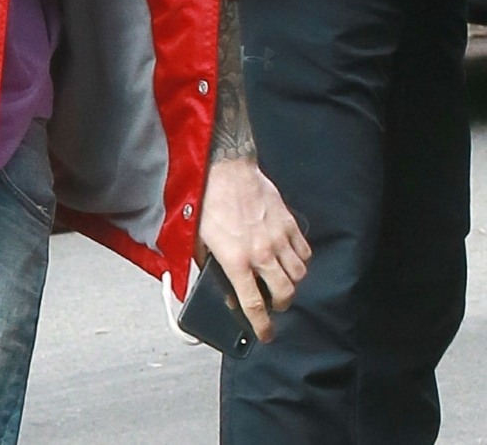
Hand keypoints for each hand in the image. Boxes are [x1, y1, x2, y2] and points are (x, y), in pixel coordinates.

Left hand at [196, 157, 310, 342]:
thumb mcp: (199, 240)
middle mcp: (261, 253)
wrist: (224, 168)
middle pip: (284, 294)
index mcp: (236, 260)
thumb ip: (210, 266)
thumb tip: (219, 285)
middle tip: (273, 304)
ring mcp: (277, 238)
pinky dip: (300, 261)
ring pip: (299, 276)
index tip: (266, 335)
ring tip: (281, 281)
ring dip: (292, 284)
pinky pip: (304, 252)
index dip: (262, 326)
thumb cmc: (208, 201)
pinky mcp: (288, 223)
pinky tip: (290, 259)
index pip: (254, 305)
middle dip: (280, 306)